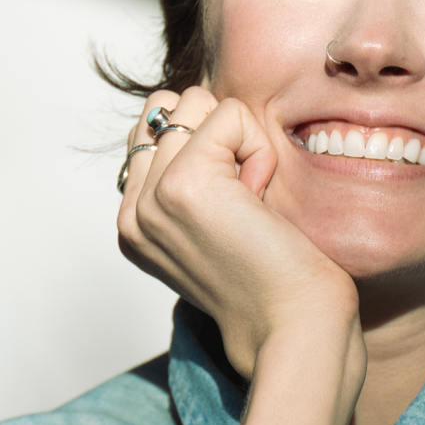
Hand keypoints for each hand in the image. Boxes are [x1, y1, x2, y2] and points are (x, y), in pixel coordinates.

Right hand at [117, 88, 362, 380]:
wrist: (292, 322)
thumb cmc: (273, 276)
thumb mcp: (214, 225)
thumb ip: (187, 178)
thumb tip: (188, 108)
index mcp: (133, 223)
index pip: (152, 130)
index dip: (208, 150)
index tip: (231, 210)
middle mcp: (132, 212)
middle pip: (168, 108)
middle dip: (217, 137)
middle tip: (243, 200)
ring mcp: (152, 197)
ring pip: (193, 102)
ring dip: (239, 142)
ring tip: (252, 199)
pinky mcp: (184, 183)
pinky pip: (229, 114)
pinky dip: (258, 148)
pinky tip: (261, 198)